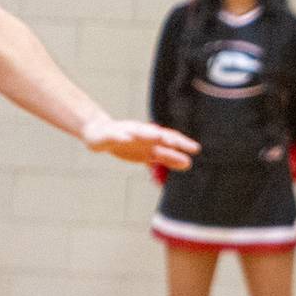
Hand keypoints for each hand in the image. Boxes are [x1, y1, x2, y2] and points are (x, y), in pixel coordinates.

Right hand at [82, 116, 199, 168]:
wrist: (98, 132)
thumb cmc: (127, 143)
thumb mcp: (148, 152)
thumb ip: (167, 157)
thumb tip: (188, 163)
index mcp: (152, 139)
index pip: (170, 140)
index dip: (182, 144)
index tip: (196, 149)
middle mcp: (142, 133)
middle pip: (157, 134)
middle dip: (168, 138)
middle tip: (178, 143)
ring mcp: (126, 132)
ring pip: (138, 132)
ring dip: (147, 133)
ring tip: (157, 136)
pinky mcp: (110, 135)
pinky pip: (115, 136)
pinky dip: (121, 136)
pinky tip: (126, 138)